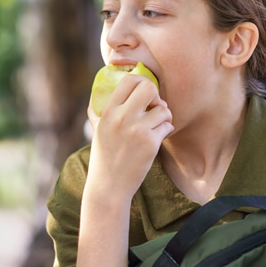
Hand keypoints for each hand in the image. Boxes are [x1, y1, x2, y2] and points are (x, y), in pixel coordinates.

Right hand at [85, 74, 172, 207]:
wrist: (109, 185)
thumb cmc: (103, 156)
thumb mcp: (97, 129)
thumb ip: (100, 108)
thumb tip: (101, 87)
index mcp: (108, 112)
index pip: (129, 81)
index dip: (141, 82)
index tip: (144, 94)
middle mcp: (122, 118)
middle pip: (149, 88)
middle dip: (156, 95)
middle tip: (154, 107)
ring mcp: (137, 130)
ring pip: (163, 109)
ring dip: (164, 116)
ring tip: (157, 125)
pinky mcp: (150, 143)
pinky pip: (168, 126)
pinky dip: (166, 130)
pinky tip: (157, 137)